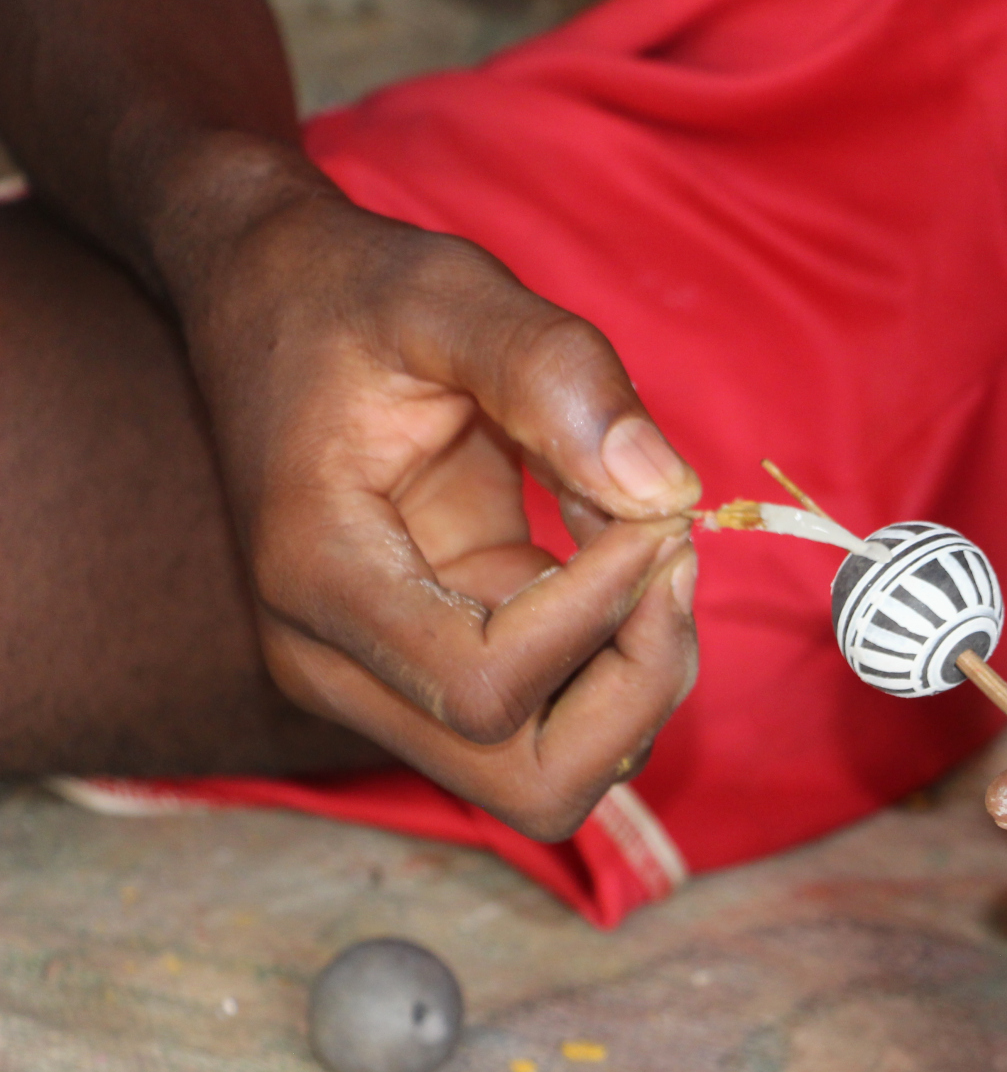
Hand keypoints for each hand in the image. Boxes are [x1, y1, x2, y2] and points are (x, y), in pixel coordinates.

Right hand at [168, 152, 701, 838]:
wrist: (267, 304)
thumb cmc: (345, 294)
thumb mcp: (444, 290)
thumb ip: (550, 371)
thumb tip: (668, 491)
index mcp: (320, 577)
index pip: (487, 687)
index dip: (599, 619)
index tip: (651, 515)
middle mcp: (340, 661)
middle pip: (531, 781)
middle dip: (639, 686)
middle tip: (674, 555)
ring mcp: (390, 678)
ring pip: (553, 772)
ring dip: (639, 675)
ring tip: (646, 537)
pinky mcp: (444, 662)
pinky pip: (559, 713)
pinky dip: (621, 648)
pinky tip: (616, 539)